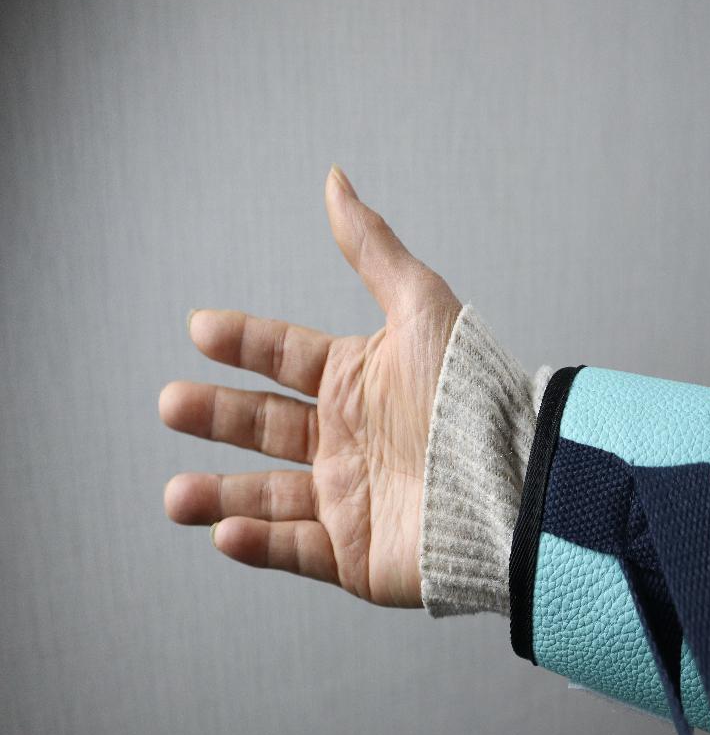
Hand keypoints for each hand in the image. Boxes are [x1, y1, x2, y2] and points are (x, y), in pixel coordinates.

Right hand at [159, 166, 460, 606]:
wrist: (512, 482)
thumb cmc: (471, 393)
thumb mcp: (418, 308)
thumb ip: (371, 249)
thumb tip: (334, 180)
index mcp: (357, 383)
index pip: (285, 357)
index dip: (242, 340)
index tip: (200, 327)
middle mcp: (347, 439)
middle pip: (264, 425)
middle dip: (216, 415)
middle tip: (171, 403)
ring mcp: (349, 498)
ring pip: (268, 496)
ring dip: (219, 496)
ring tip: (176, 498)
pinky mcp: (357, 554)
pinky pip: (296, 549)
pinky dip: (259, 543)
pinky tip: (225, 532)